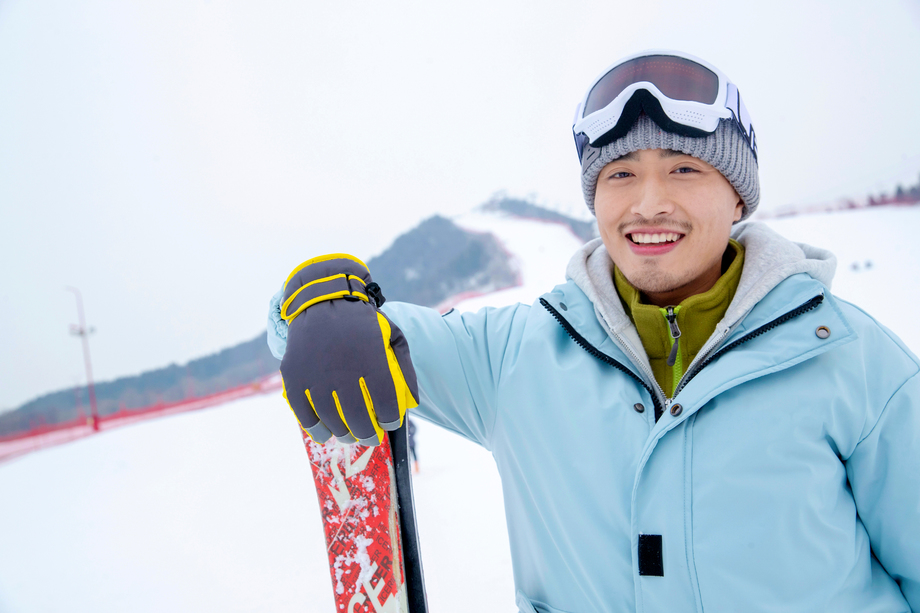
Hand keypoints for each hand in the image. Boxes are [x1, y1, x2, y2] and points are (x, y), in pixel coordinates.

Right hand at [279, 254, 418, 445]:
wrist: (323, 298)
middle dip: (368, 434)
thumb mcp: (392, 335)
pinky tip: (324, 434)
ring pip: (331, 420)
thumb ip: (404, 367)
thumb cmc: (361, 322)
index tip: (389, 423)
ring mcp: (315, 375)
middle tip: (371, 437)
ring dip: (343, 433)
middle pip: (358, 418)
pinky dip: (315, 429)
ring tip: (350, 435)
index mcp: (370, 359)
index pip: (385, 403)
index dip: (390, 419)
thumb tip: (410, 401)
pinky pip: (304, 414)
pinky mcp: (294, 376)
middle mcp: (342, 369)